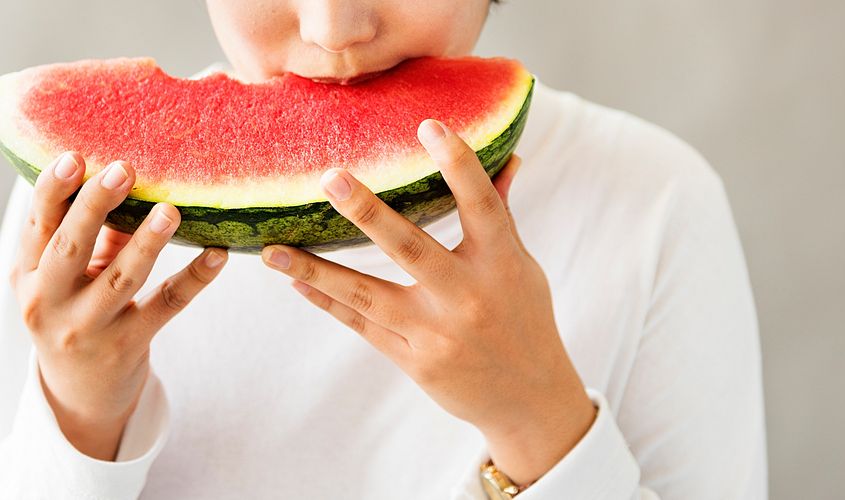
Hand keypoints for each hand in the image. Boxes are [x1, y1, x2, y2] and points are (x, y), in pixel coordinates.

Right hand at [7, 152, 228, 459]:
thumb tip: (130, 185)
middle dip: (95, 206)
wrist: (80, 394)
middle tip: (124, 169)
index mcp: (27, 275)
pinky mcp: (128, 345)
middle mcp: (50, 302)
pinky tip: (218, 255)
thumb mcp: (69, 279)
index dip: (54, 190)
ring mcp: (89, 327)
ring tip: (172, 210)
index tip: (76, 157)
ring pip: (121, 278)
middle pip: (70, 248)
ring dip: (147, 242)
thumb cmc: (75, 314)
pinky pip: (166, 306)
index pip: (37, 225)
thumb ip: (95, 237)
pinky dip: (195, 278)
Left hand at [261, 120, 595, 484]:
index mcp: (502, 264)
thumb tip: (507, 156)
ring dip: (317, 271)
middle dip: (368, 214)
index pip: (481, 206)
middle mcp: (468, 297)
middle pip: (412, 249)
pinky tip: (295, 282)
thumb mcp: (521, 265)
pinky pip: (362, 325)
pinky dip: (328, 302)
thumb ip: (501, 214)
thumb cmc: (524, 318)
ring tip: (272, 251)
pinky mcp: (415, 361)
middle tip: (330, 178)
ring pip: (368, 296)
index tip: (429, 126)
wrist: (528, 396)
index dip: (458, 165)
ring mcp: (437, 333)